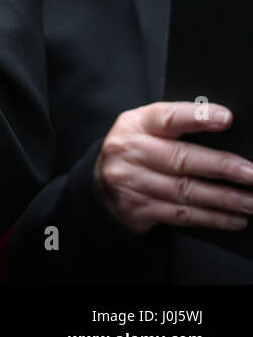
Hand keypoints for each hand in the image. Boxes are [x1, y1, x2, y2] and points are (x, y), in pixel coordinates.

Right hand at [94, 101, 252, 234]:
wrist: (99, 186)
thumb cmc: (136, 153)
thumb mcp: (145, 130)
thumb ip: (178, 129)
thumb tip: (228, 135)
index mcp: (134, 124)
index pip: (167, 117)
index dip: (197, 117)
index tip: (226, 119)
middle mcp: (129, 152)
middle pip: (181, 159)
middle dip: (222, 167)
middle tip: (252, 173)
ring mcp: (131, 183)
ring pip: (185, 191)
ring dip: (224, 199)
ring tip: (251, 201)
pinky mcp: (137, 210)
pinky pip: (181, 215)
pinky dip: (212, 218)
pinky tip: (235, 218)